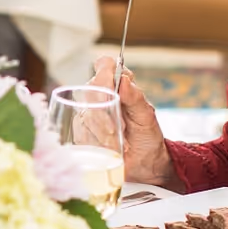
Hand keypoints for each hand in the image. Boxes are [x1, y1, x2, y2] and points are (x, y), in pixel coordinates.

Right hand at [89, 55, 176, 187]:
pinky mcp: (81, 129)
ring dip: (103, 127)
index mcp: (119, 85)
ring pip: (85, 111)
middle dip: (106, 109)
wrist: (144, 163)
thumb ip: (136, 97)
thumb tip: (123, 80)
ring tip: (119, 138)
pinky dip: (95, 138)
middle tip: (122, 126)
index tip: (113, 87)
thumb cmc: (147, 136)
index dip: (104, 70)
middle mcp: (101, 94)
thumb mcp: (146, 116)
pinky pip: (80, 129)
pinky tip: (108, 145)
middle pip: (91, 88)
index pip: (105, 65)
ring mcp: (89, 111)